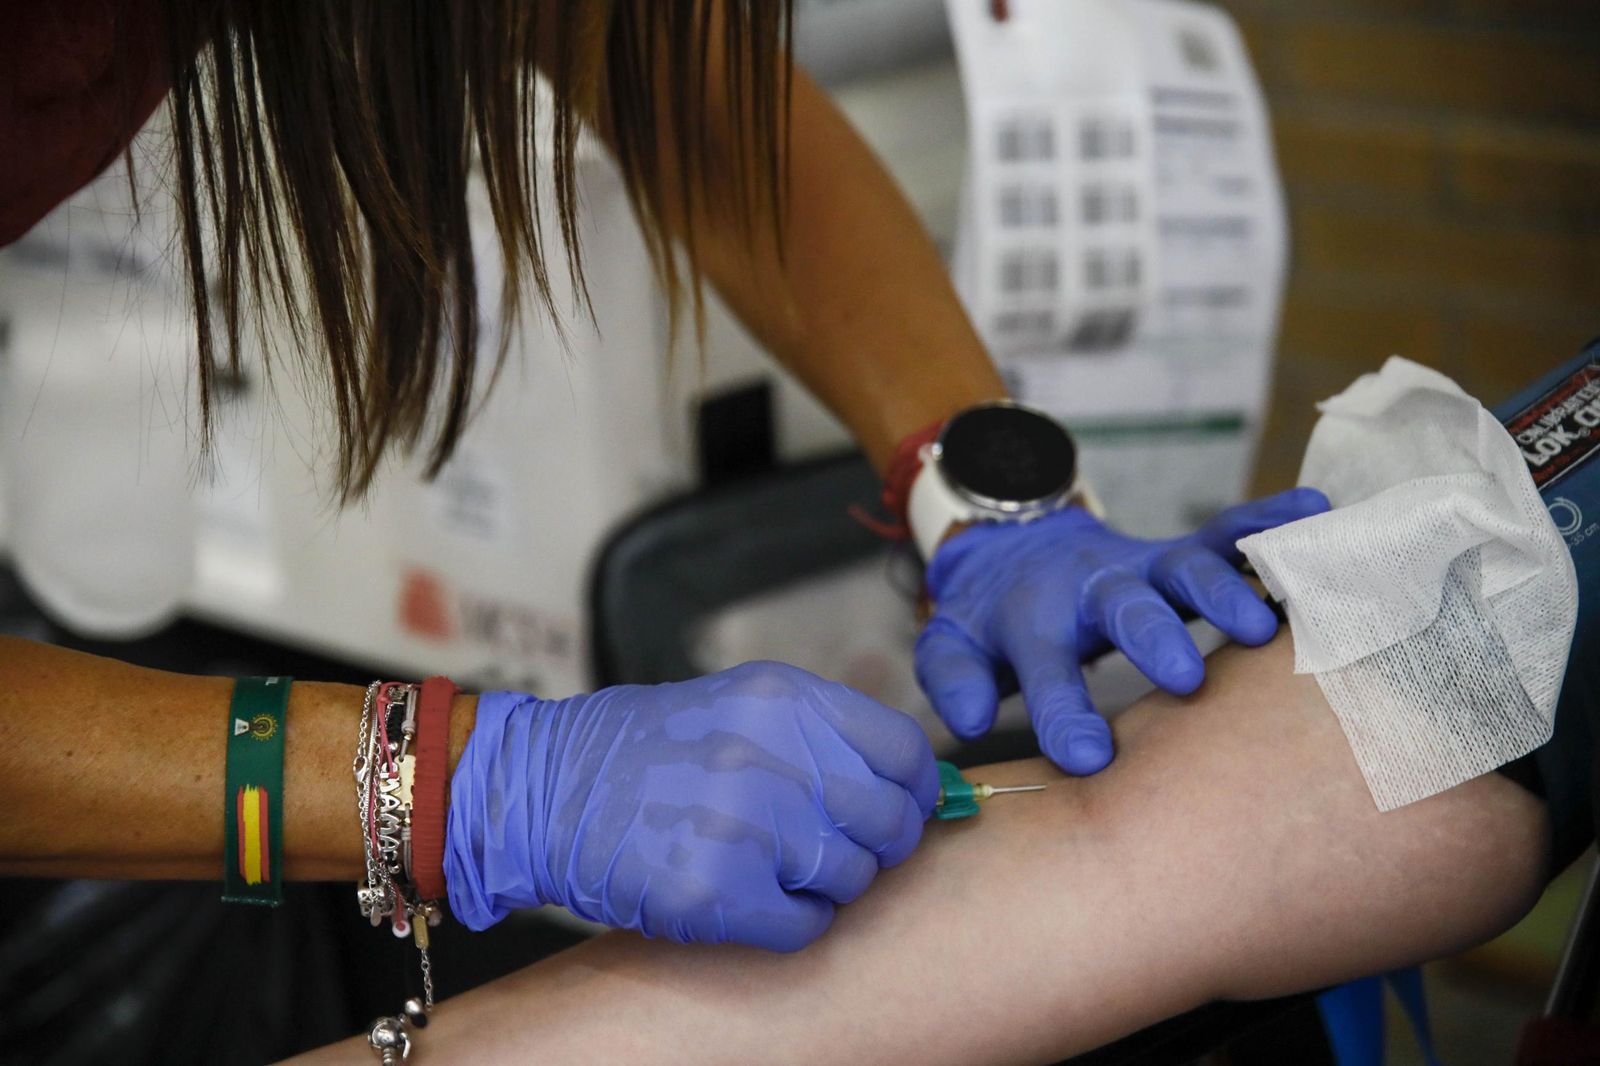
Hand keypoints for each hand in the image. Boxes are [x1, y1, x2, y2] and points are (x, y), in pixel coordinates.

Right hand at [444, 661, 938, 951]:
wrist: (544, 788)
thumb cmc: (649, 750)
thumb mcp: (741, 706)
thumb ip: (823, 736)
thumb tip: (912, 786)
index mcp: (784, 700)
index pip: (905, 751)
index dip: (913, 790)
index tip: (898, 807)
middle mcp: (771, 755)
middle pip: (888, 823)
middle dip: (871, 846)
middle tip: (829, 846)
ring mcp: (742, 826)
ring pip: (850, 879)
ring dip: (823, 884)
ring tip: (770, 866)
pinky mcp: (713, 892)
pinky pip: (804, 925)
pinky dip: (789, 921)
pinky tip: (749, 896)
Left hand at [914, 488, 1328, 773]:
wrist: (1015, 547)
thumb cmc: (991, 619)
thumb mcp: (952, 644)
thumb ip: (953, 679)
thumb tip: (968, 719)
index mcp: (1033, 619)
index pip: (1044, 668)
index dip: (1063, 711)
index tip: (1087, 758)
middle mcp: (1093, 589)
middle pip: (1126, 609)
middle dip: (1155, 639)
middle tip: (1183, 679)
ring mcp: (1142, 567)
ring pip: (1186, 568)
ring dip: (1224, 590)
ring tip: (1265, 625)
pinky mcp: (1178, 551)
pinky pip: (1225, 532)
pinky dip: (1268, 521)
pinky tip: (1314, 510)